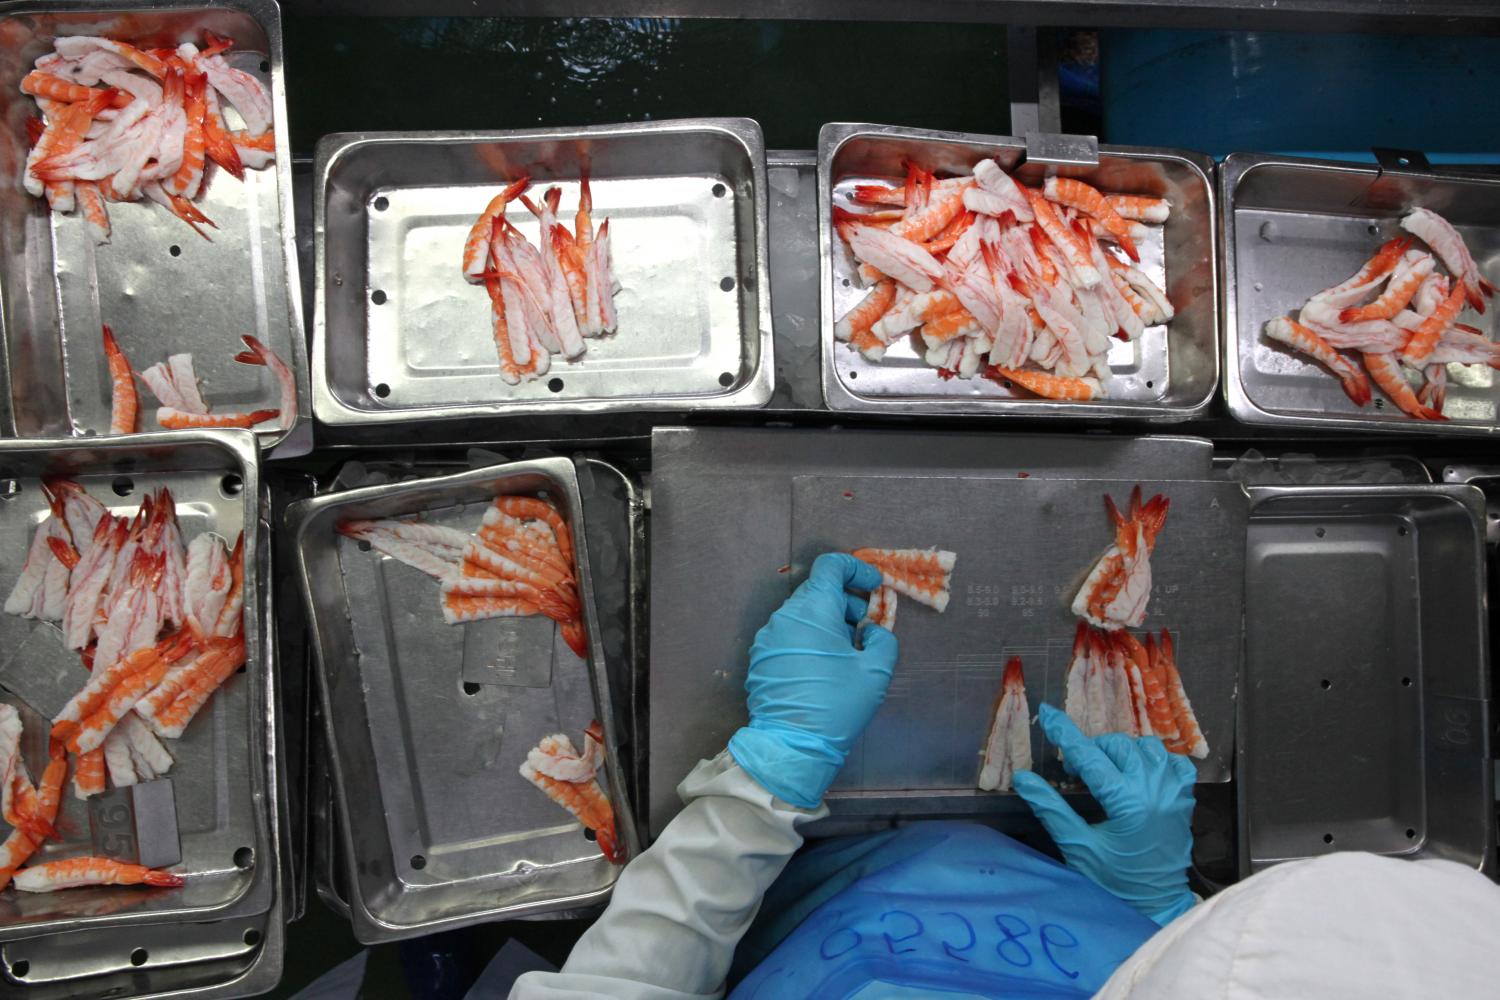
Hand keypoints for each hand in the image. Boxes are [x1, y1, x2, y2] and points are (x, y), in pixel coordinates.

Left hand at [727, 553, 897, 808]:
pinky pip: (790, 634)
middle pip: (817, 590)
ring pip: (803, 613)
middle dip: (846, 600)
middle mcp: (784, 617)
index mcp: (812, 610)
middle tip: (866, 626)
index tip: (874, 586)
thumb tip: (869, 631)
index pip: (830, 566)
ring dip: (828, 621)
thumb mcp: (875, 671)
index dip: (856, 569)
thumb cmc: (837, 704)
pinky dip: (810, 638)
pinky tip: (825, 666)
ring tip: (847, 651)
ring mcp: (768, 638)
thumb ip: (882, 639)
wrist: (793, 745)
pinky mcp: (761, 659)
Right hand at [1012, 703, 1196, 923]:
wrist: (1157, 905)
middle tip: (1074, 770)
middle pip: (1118, 746)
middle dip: (1091, 750)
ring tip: (1104, 769)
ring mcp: (1175, 792)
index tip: (1049, 714)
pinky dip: (1154, 759)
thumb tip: (1024, 778)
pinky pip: (1173, 761)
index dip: (1066, 733)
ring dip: (1121, 751)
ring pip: (1146, 747)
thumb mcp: (1078, 848)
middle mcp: (1155, 790)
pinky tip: (1138, 771)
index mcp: (1128, 804)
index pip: (1090, 757)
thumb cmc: (1115, 882)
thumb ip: (1052, 809)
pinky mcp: (1185, 798)